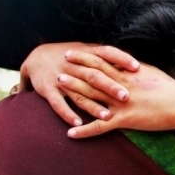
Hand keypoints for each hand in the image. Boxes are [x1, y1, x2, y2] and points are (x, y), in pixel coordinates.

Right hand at [20, 42, 139, 125]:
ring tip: (108, 117)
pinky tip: (78, 124)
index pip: (107, 53)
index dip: (122, 59)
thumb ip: (107, 59)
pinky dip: (67, 114)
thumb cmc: (70, 56)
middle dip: (110, 86)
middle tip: (126, 96)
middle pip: (95, 75)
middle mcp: (74, 65)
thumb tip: (135, 64)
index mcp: (86, 53)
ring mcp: (61, 78)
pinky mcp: (48, 90)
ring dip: (93, 106)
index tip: (137, 67)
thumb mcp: (87, 51)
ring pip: (79, 93)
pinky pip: (58, 104)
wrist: (36, 57)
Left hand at [66, 63, 174, 137]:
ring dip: (73, 93)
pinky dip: (84, 130)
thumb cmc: (169, 88)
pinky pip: (99, 126)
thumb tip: (122, 63)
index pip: (100, 62)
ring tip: (57, 90)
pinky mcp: (125, 120)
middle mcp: (120, 85)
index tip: (69, 54)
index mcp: (127, 73)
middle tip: (57, 70)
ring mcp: (121, 103)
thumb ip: (133, 69)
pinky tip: (71, 133)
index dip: (83, 58)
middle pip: (91, 76)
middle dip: (73, 73)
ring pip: (92, 97)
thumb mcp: (149, 73)